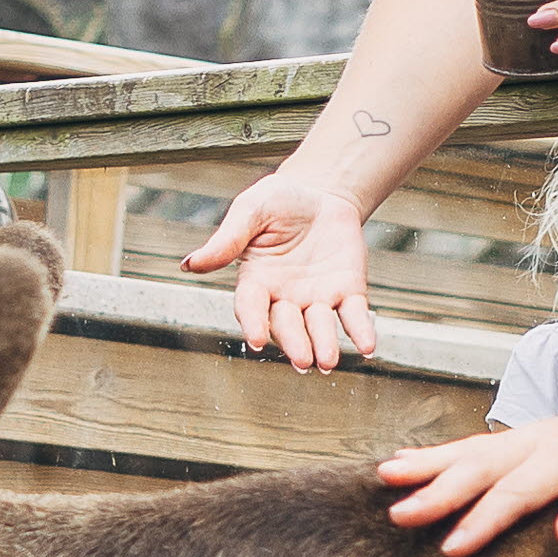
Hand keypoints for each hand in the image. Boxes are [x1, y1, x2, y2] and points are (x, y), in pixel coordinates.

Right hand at [181, 172, 379, 369]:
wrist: (320, 194)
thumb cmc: (277, 202)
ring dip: (325, 344)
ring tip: (328, 362)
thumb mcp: (250, 211)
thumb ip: (227, 239)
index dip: (253, 323)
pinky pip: (354, 315)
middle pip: (287, 325)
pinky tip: (367, 345)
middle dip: (295, 343)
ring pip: (320, 326)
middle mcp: (285, 297)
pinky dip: (361, 331)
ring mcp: (318, 298)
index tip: (256, 341)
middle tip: (303, 360)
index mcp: (256, 280)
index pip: (251, 307)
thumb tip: (190, 264)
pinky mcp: (348, 291)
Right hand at [385, 388, 557, 556]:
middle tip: (399, 514)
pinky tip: (407, 463)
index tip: (452, 547)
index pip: (519, 491)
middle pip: (482, 466)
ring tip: (385, 478)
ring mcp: (526, 439)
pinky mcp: (520, 444)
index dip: (484, 520)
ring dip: (427, 465)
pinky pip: (472, 449)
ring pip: (469, 452)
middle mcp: (540, 442)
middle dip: (438, 490)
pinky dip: (437, 456)